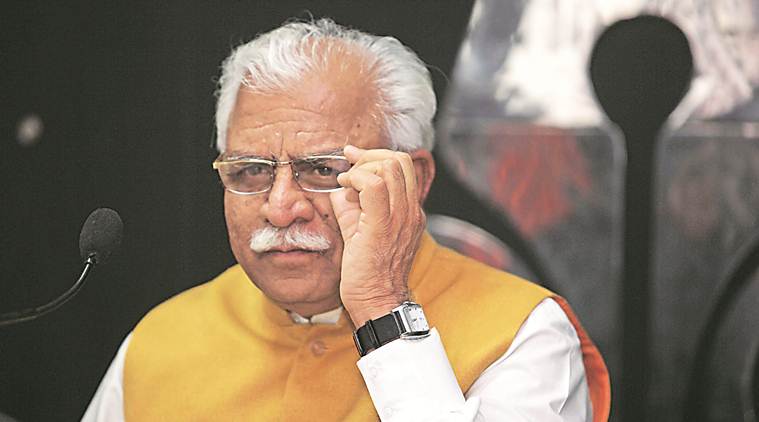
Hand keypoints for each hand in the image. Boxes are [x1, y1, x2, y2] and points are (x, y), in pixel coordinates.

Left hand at [329, 145, 425, 326]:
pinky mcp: (382, 226)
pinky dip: (357, 179)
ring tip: (347, 182)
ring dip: (363, 167)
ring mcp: (400, 218)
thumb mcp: (359, 230)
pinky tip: (345, 189)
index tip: (353, 160)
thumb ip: (352, 205)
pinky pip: (375, 185)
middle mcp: (410, 211)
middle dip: (370, 157)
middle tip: (349, 170)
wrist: (377, 302)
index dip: (376, 156)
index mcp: (410, 211)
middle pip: (400, 160)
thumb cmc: (367, 273)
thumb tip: (339, 187)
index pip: (403, 166)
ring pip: (391, 166)